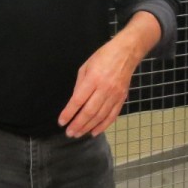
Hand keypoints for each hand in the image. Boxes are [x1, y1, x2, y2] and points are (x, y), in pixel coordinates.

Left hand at [58, 12, 159, 137]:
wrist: (126, 53)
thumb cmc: (103, 57)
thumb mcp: (85, 67)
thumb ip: (79, 85)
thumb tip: (74, 103)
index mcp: (93, 79)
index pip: (78, 100)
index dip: (69, 113)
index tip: (61, 122)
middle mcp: (104, 89)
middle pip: (89, 112)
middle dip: (78, 124)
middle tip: (69, 133)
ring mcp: (115, 95)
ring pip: (100, 116)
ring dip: (88, 127)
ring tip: (78, 134)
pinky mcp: (122, 99)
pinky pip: (112, 116)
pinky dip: (103, 126)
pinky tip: (94, 132)